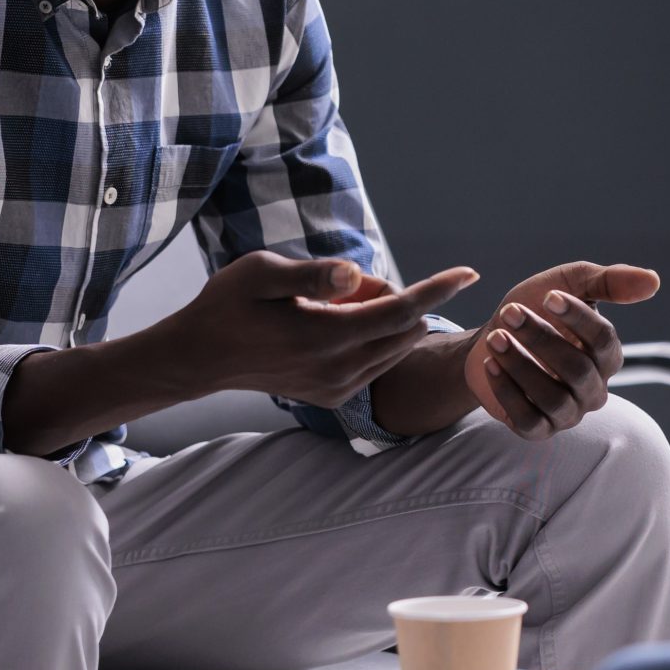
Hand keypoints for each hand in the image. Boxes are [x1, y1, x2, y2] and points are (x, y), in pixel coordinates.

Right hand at [170, 251, 477, 408]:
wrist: (199, 358)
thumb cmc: (228, 305)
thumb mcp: (263, 272)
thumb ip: (316, 273)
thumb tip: (361, 274)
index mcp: (326, 336)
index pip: (401, 311)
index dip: (437, 288)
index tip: (470, 272)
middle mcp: (339, 370)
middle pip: (404, 329)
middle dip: (396, 298)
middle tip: (343, 285)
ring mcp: (337, 388)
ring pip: (393, 348)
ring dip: (383, 320)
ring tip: (329, 305)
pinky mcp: (333, 397)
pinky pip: (376, 363)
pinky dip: (371, 339)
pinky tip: (331, 325)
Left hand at [463, 261, 659, 440]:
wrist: (490, 337)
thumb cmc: (536, 309)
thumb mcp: (569, 284)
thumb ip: (609, 281)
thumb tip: (654, 281)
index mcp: (606, 355)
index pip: (604, 340)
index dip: (578, 318)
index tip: (548, 295)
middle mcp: (593, 388)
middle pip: (577, 370)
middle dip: (541, 339)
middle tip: (510, 313)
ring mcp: (567, 412)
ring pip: (553, 398)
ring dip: (520, 365)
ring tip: (495, 337)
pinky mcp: (538, 429)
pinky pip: (529, 420)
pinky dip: (508, 392)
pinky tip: (491, 364)